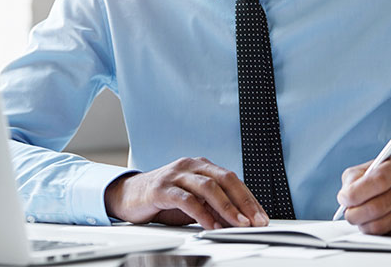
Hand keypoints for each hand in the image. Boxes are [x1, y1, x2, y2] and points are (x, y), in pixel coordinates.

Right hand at [104, 156, 268, 229]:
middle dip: (243, 201)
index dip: (249, 198)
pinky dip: (202, 213)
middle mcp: (191, 165)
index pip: (232, 179)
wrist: (129, 195)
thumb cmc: (164, 198)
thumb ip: (213, 207)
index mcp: (202, 166)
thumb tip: (238, 222)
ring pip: (208, 186)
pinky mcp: (162, 188)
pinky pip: (186, 199)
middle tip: (257, 221)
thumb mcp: (193, 202)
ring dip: (227, 207)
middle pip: (225, 179)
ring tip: (239, 224)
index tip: (262, 216)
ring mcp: (176, 174)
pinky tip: (211, 226)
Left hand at [337, 152, 390, 235]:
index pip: (376, 180)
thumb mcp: (389, 163)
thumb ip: (363, 174)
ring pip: (382, 225)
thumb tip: (344, 193)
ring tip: (361, 219)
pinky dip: (380, 232)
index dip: (356, 192)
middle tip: (348, 213)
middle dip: (355, 214)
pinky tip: (380, 223)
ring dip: (364, 225)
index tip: (343, 198)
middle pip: (377, 207)